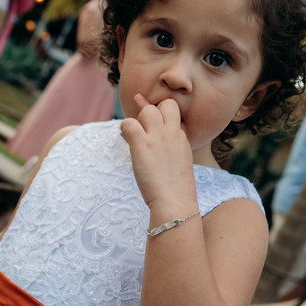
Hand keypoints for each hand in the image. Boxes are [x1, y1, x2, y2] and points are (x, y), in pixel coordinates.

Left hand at [120, 94, 196, 212]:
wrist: (175, 202)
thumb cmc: (176, 190)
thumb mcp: (178, 163)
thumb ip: (171, 149)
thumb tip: (155, 144)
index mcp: (181, 137)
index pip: (172, 111)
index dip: (161, 114)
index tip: (152, 127)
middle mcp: (172, 132)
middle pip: (165, 103)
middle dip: (152, 111)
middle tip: (144, 131)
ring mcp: (157, 136)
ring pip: (147, 110)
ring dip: (138, 121)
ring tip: (135, 139)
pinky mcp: (142, 143)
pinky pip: (128, 123)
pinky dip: (124, 129)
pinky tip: (125, 141)